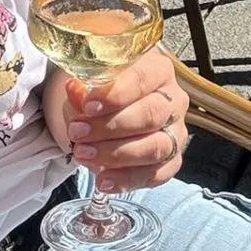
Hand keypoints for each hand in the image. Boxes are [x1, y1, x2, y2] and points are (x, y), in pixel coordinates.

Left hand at [50, 47, 186, 194]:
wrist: (109, 111)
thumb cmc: (102, 90)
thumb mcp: (89, 81)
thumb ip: (82, 87)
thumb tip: (75, 90)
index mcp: (158, 69)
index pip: (143, 79)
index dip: (116, 93)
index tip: (88, 105)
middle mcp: (174, 100)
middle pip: (151, 114)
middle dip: (111, 127)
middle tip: (78, 132)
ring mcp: (176, 132)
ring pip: (155, 147)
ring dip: (116, 154)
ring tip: (83, 155)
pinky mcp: (172, 160)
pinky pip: (156, 174)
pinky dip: (127, 179)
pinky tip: (103, 180)